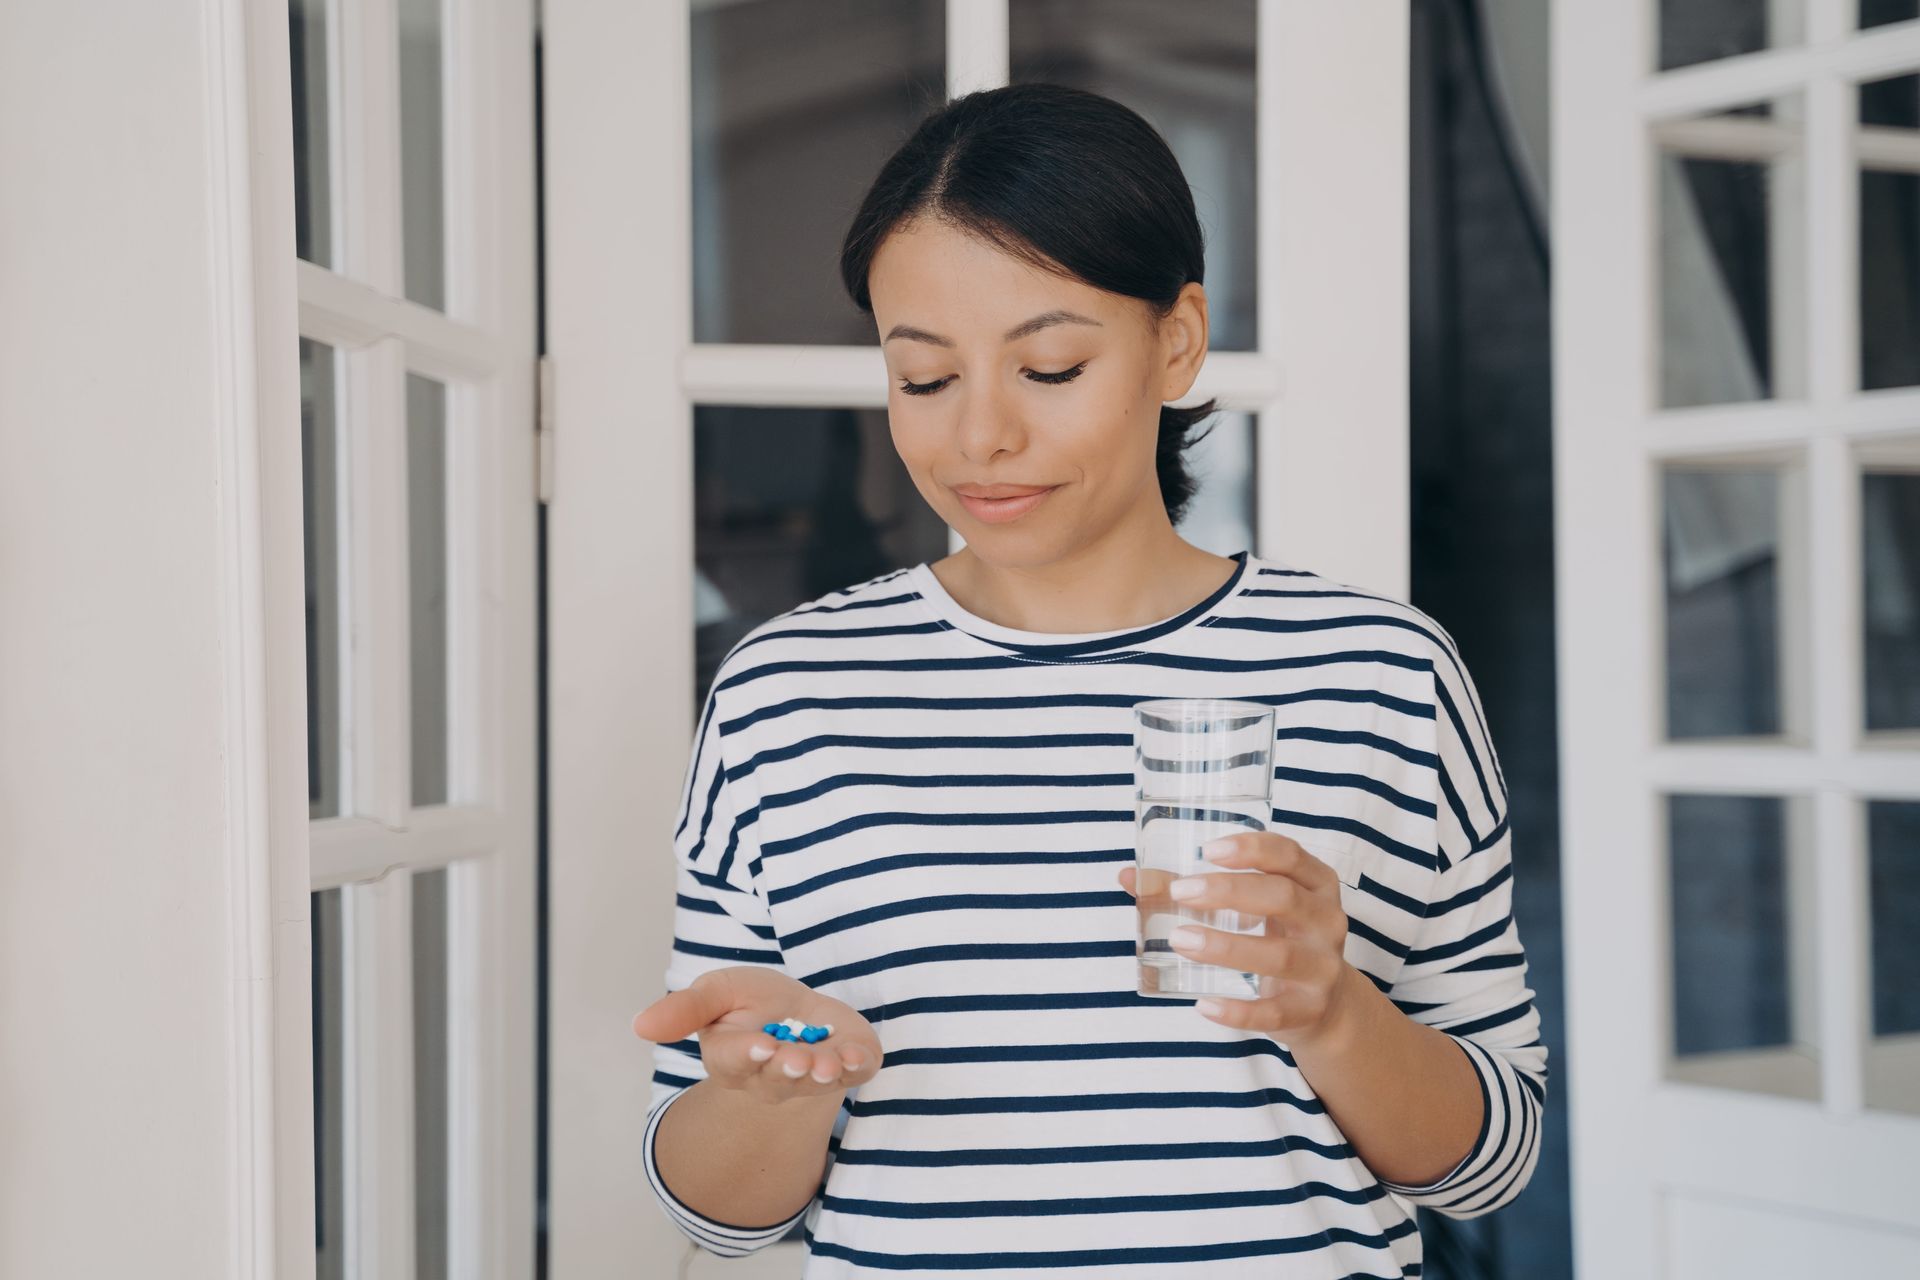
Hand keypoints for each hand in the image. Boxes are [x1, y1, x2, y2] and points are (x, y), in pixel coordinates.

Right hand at [632, 966, 883, 1101]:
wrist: (797, 1012)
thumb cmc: (749, 1004)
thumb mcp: (715, 993)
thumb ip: (683, 1010)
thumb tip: (638, 1024)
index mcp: (733, 1057)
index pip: (736, 1061)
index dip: (747, 1054)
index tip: (759, 1046)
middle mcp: (773, 1075)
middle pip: (777, 1079)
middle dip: (788, 1068)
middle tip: (797, 1059)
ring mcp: (813, 1074)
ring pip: (816, 1083)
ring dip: (823, 1073)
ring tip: (827, 1061)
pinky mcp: (848, 1065)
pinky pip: (855, 1073)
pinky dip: (857, 1066)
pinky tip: (856, 1055)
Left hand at [1118, 831, 1361, 1045]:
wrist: (1328, 1004)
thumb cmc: (1279, 936)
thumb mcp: (1254, 907)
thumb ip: (1195, 889)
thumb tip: (1129, 876)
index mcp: (1314, 884)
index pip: (1288, 855)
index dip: (1251, 849)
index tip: (1208, 851)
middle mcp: (1325, 922)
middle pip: (1283, 897)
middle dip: (1229, 892)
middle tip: (1182, 891)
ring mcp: (1320, 968)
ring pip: (1278, 955)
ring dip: (1225, 946)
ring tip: (1180, 939)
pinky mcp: (1308, 1010)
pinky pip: (1272, 1013)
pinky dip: (1237, 1011)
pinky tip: (1204, 1004)